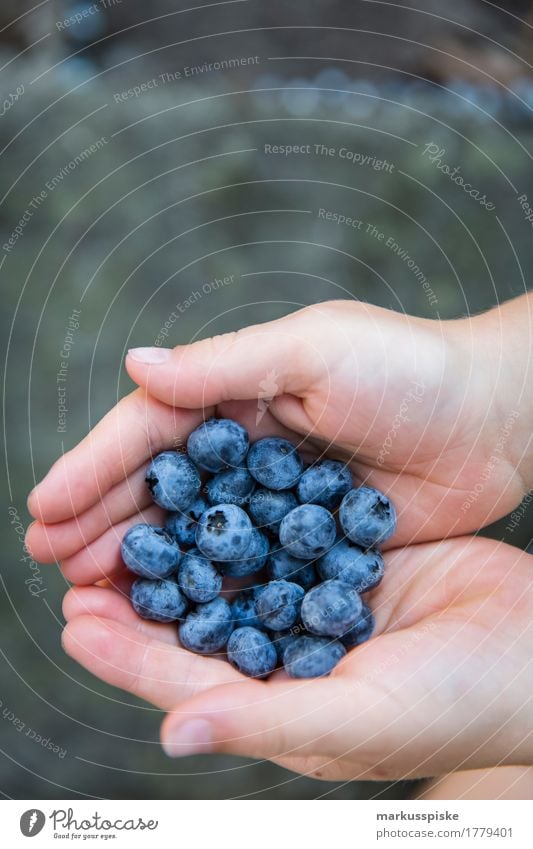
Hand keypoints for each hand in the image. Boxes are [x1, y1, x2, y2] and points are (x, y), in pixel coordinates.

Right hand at [27, 300, 526, 572]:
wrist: (498, 420)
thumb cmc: (411, 371)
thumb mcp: (314, 350)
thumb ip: (223, 366)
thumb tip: (134, 366)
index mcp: (240, 391)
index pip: (151, 431)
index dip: (95, 466)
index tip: (45, 506)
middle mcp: (248, 446)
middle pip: (160, 488)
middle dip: (101, 520)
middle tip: (49, 558)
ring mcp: (275, 499)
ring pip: (192, 535)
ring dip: (139, 561)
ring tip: (85, 591)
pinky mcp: (310, 543)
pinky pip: (245, 571)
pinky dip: (204, 591)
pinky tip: (167, 617)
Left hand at [59, 534, 532, 778]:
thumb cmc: (458, 702)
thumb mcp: (360, 717)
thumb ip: (266, 720)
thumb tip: (172, 733)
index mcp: (282, 705)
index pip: (185, 680)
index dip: (127, 654)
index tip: (75, 618)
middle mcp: (288, 657)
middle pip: (196, 624)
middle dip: (140, 594)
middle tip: (80, 560)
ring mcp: (315, 606)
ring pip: (233, 576)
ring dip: (183, 549)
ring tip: (135, 517)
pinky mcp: (344, 564)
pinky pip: (281, 536)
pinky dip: (244, 515)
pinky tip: (215, 487)